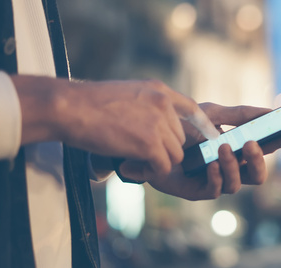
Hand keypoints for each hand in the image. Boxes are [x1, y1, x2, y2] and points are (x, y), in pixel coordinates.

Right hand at [13, 76, 218, 174]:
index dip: (203, 125)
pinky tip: (130, 168)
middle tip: (138, 156)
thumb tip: (149, 127)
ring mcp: (158, 123)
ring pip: (174, 155)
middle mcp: (163, 104)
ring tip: (131, 162)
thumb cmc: (86, 103)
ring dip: (156, 163)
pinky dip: (149, 173)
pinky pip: (163, 167)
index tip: (212, 136)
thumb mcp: (124, 94)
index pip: (192, 108)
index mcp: (158, 90)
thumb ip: (143, 106)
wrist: (69, 108)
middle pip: (180, 139)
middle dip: (163, 150)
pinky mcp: (150, 143)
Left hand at [117, 103, 280, 199]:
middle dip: (259, 160)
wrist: (149, 138)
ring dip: (234, 166)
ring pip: (238, 184)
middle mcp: (230, 167)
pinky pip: (216, 190)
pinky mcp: (198, 190)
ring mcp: (215, 180)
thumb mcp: (212, 114)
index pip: (264, 148)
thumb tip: (270, 112)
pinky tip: (212, 163)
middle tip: (252, 143)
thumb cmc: (181, 128)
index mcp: (237, 149)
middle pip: (257, 174)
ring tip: (223, 148)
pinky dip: (217, 176)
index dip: (280, 142)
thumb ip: (240, 114)